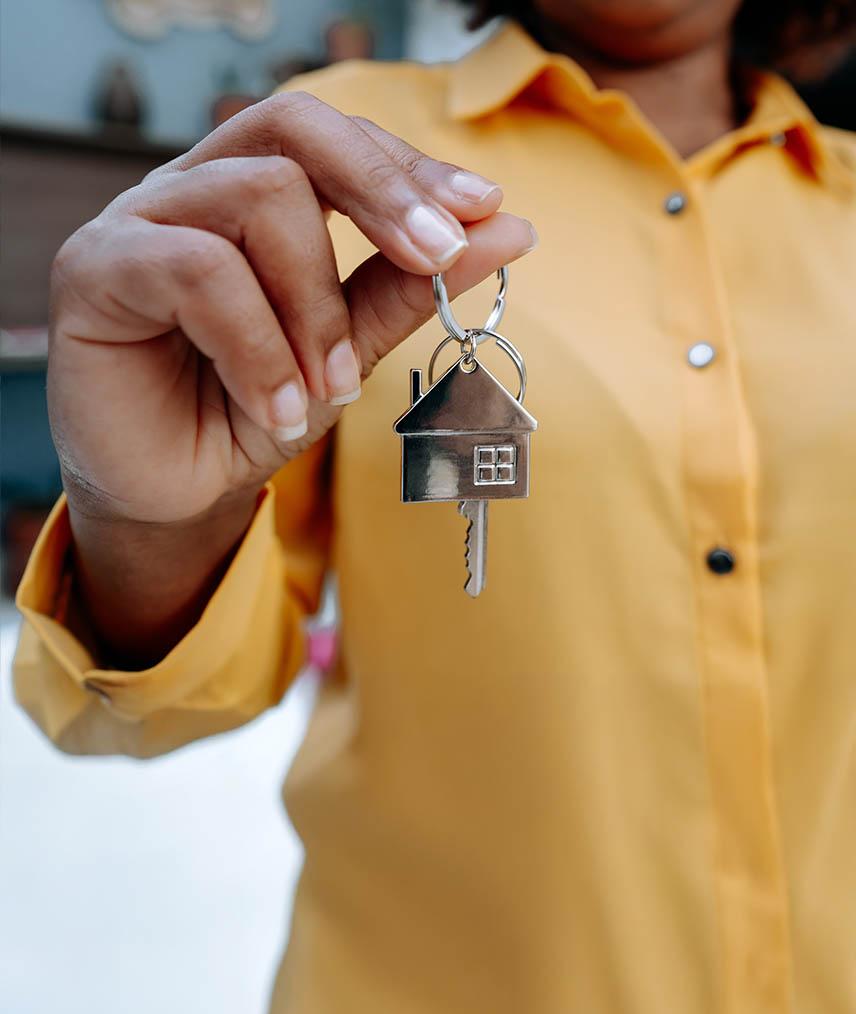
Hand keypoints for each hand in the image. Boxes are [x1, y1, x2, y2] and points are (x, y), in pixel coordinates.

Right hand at [49, 91, 536, 526]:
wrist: (177, 491)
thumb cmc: (254, 410)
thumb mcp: (347, 349)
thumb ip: (409, 286)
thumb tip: (509, 228)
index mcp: (251, 192)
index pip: (333, 139)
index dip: (409, 167)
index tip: (483, 210)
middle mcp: (193, 189)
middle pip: (291, 128)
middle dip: (381, 190)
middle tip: (440, 257)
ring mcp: (138, 220)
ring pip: (255, 199)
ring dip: (316, 307)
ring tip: (331, 390)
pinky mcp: (95, 270)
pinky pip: (197, 270)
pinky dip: (259, 346)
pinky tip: (280, 407)